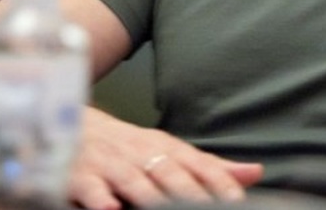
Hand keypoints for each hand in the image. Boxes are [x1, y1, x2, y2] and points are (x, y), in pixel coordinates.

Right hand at [69, 107, 263, 209]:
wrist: (70, 124)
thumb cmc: (128, 148)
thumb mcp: (169, 152)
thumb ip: (210, 168)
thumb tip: (254, 173)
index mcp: (166, 149)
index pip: (199, 166)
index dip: (219, 183)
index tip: (237, 201)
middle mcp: (141, 154)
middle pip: (170, 173)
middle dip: (190, 194)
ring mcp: (110, 164)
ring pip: (134, 181)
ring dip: (150, 197)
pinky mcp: (79, 176)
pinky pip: (90, 188)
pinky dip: (99, 197)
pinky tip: (110, 209)